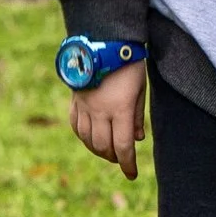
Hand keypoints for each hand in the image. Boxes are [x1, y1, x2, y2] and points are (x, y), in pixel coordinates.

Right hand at [71, 59, 146, 176]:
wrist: (102, 40)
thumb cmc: (127, 63)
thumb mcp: (140, 88)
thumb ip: (138, 115)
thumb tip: (137, 139)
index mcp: (120, 109)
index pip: (123, 146)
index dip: (128, 164)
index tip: (132, 175)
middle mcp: (100, 111)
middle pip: (104, 146)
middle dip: (114, 158)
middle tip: (122, 159)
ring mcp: (85, 106)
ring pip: (88, 139)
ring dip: (98, 150)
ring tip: (108, 152)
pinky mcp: (75, 100)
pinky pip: (76, 126)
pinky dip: (84, 137)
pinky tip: (91, 138)